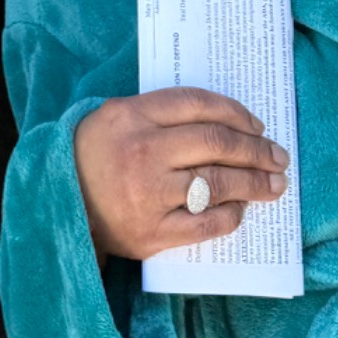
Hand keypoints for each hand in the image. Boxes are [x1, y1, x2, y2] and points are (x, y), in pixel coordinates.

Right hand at [72, 88, 289, 260]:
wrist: (59, 203)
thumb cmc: (95, 154)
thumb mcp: (117, 116)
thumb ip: (162, 112)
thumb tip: (226, 121)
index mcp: (132, 116)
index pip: (198, 104)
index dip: (236, 113)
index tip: (257, 125)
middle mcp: (142, 152)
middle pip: (215, 143)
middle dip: (256, 149)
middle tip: (277, 156)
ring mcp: (148, 195)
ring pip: (217, 183)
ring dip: (254, 183)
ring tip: (274, 184)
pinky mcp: (153, 233)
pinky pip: (206, 223)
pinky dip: (231, 214)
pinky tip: (240, 208)